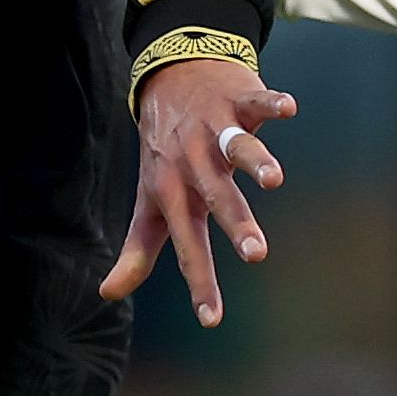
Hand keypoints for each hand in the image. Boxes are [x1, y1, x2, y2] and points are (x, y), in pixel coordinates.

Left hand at [108, 56, 299, 326]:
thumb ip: (136, 249)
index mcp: (174, 193)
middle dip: (235, 223)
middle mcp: (193, 163)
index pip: (187, 244)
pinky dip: (271, 103)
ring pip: (236, 148)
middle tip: (256, 254)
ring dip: (254, 161)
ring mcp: (215, 129)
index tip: (212, 318)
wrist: (168, 77)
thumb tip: (108, 294)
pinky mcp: (236, 100)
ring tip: (274, 180)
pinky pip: (255, 102)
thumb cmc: (164, 150)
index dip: (199, 280)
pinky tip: (288, 108)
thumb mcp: (148, 199)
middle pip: (215, 197)